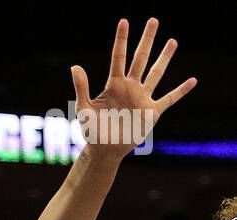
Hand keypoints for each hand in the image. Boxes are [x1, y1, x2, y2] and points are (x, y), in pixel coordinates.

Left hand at [71, 18, 195, 161]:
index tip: (124, 22)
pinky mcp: (152, 112)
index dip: (121, 40)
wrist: (105, 151)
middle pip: (140, 58)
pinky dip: (181, 91)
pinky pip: (169, 99)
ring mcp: (142, 98)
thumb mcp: (84, 109)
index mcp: (114, 85)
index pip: (119, 57)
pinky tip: (192, 80)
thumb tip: (74, 66)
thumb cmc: (92, 131)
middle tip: (153, 20)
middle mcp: (130, 87)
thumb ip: (81, 88)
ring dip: (164, 58)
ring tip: (172, 41)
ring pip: (156, 73)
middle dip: (147, 40)